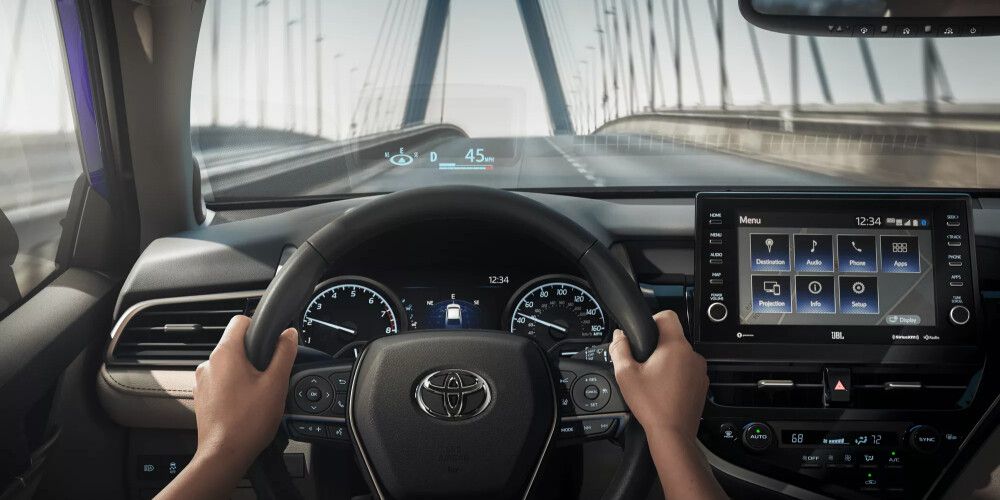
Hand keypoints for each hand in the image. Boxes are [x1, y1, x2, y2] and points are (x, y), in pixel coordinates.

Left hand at [193, 315, 297, 464]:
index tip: (270, 340)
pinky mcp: (202, 397)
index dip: (258, 326)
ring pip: (228, 365)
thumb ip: (284, 353)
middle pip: (234, 344)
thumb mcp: (276, 384)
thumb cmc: (248, 422)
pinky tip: (245, 405)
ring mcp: (202, 381)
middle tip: (269, 375)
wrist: (224, 455)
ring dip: (243, 373)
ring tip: (258, 394)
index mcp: (225, 354)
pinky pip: (220, 382)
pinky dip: (233, 388)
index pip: (240, 320)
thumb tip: (289, 334)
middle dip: (254, 355)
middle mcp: (209, 364)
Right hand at [609, 310, 707, 438]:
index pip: (668, 316)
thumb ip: (619, 349)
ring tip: (654, 380)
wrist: (672, 433)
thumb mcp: (626, 375)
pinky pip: (688, 370)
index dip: (653, 320)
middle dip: (657, 346)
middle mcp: (692, 355)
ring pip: (681, 355)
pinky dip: (677, 375)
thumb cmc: (652, 405)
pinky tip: (665, 389)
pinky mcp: (702, 384)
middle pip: (673, 337)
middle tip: (644, 364)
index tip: (645, 334)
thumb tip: (619, 336)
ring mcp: (700, 370)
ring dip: (668, 361)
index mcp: (675, 346)